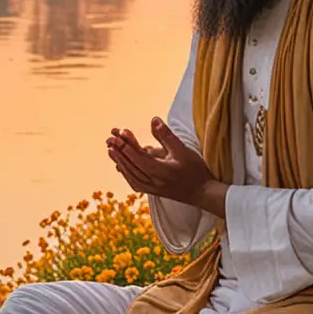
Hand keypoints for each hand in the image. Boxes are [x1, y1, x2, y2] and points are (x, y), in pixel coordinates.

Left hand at [106, 118, 226, 216]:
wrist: (203, 193)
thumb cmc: (195, 170)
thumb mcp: (182, 150)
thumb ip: (166, 135)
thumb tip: (153, 119)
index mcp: (160, 171)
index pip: (138, 156)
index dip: (128, 144)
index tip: (119, 132)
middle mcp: (153, 182)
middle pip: (131, 165)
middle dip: (120, 151)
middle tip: (109, 139)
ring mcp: (152, 188)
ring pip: (131, 175)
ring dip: (120, 162)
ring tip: (110, 150)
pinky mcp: (152, 192)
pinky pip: (134, 183)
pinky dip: (126, 173)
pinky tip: (120, 167)